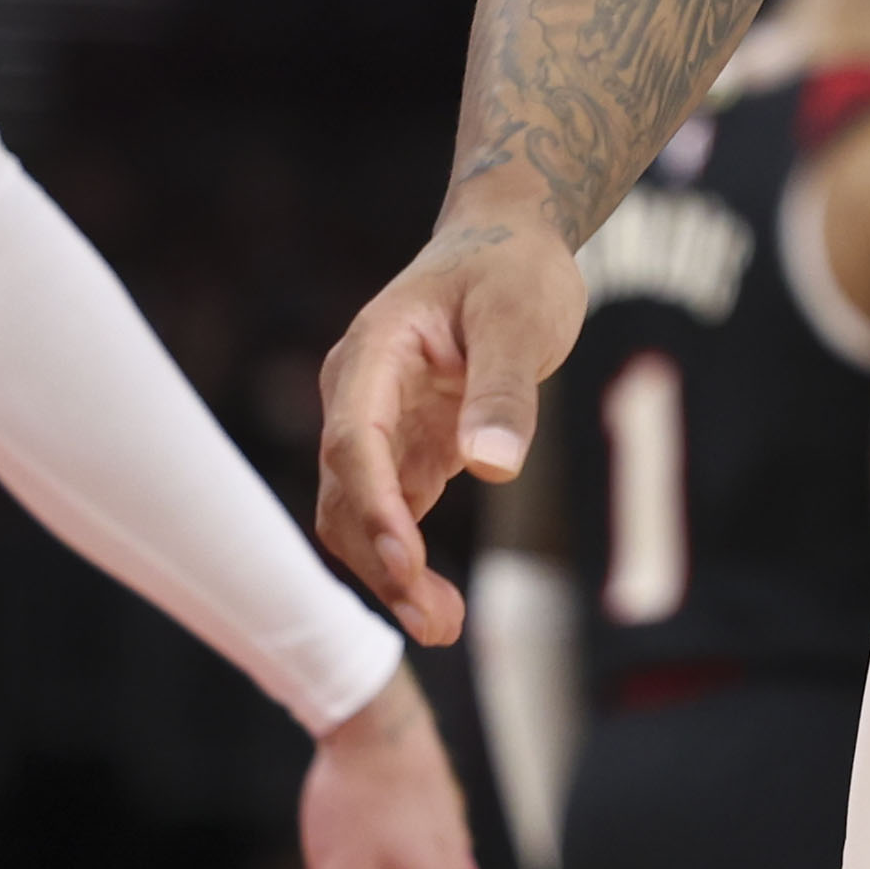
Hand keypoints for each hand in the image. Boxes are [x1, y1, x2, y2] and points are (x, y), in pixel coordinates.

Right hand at [316, 214, 587, 644]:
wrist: (508, 243)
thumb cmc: (513, 269)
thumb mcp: (521, 316)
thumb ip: (504, 390)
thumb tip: (493, 469)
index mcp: (372, 354)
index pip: (355, 439)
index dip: (374, 504)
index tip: (405, 559)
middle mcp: (358, 396)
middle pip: (348, 493)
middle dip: (383, 560)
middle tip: (437, 620)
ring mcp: (375, 426)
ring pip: (360, 517)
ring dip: (390, 574)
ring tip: (444, 625)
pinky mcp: (404, 450)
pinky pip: (388, 517)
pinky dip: (405, 562)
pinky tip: (438, 606)